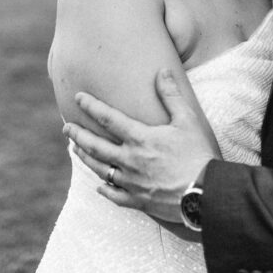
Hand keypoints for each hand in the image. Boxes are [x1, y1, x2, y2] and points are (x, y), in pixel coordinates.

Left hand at [63, 67, 220, 223]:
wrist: (206, 194)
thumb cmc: (198, 154)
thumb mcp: (187, 119)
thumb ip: (171, 94)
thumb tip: (162, 71)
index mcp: (140, 138)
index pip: (108, 118)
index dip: (91, 106)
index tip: (78, 97)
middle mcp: (130, 160)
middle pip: (96, 146)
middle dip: (78, 135)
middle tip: (66, 128)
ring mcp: (132, 183)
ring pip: (101, 170)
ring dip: (86, 158)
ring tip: (76, 150)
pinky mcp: (140, 201)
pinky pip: (116, 196)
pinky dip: (105, 190)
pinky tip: (99, 188)